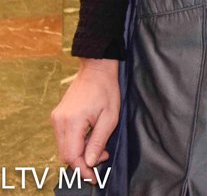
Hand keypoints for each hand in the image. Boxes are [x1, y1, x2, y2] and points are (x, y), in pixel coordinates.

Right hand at [51, 58, 119, 181]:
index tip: (94, 177)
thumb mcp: (110, 117)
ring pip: (63, 148)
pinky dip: (76, 143)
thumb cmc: (106, 90)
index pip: (71, 156)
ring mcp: (56, 119)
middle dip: (83, 161)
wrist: (96, 69)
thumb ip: (98, 141)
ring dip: (80, 152)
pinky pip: (64, 138)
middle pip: (65, 155)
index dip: (82, 170)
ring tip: (98, 143)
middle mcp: (59, 122)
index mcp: (72, 122)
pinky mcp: (57, 116)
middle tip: (102, 155)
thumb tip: (89, 163)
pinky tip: (90, 136)